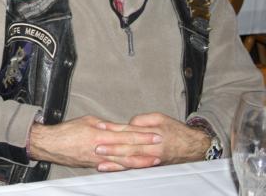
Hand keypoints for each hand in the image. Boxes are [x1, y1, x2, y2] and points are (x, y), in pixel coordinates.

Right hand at [29, 115, 161, 170]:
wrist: (52, 145)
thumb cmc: (67, 131)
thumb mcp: (87, 121)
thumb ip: (104, 125)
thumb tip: (118, 126)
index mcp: (100, 134)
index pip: (126, 134)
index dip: (142, 134)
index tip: (155, 134)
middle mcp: (101, 148)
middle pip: (128, 149)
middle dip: (146, 148)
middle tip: (161, 146)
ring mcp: (99, 159)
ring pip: (124, 161)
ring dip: (140, 161)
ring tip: (154, 161)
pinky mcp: (96, 166)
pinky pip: (114, 168)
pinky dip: (126, 168)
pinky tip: (135, 168)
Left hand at [95, 113, 209, 169]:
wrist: (193, 147)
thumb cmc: (175, 130)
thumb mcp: (160, 117)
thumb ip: (142, 120)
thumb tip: (128, 123)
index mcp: (152, 135)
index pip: (129, 131)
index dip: (114, 129)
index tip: (100, 127)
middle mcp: (151, 149)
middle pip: (128, 149)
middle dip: (111, 149)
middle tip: (96, 148)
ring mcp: (151, 160)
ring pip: (130, 162)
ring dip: (114, 163)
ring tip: (99, 163)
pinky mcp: (151, 166)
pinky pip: (135, 168)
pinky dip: (122, 170)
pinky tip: (112, 170)